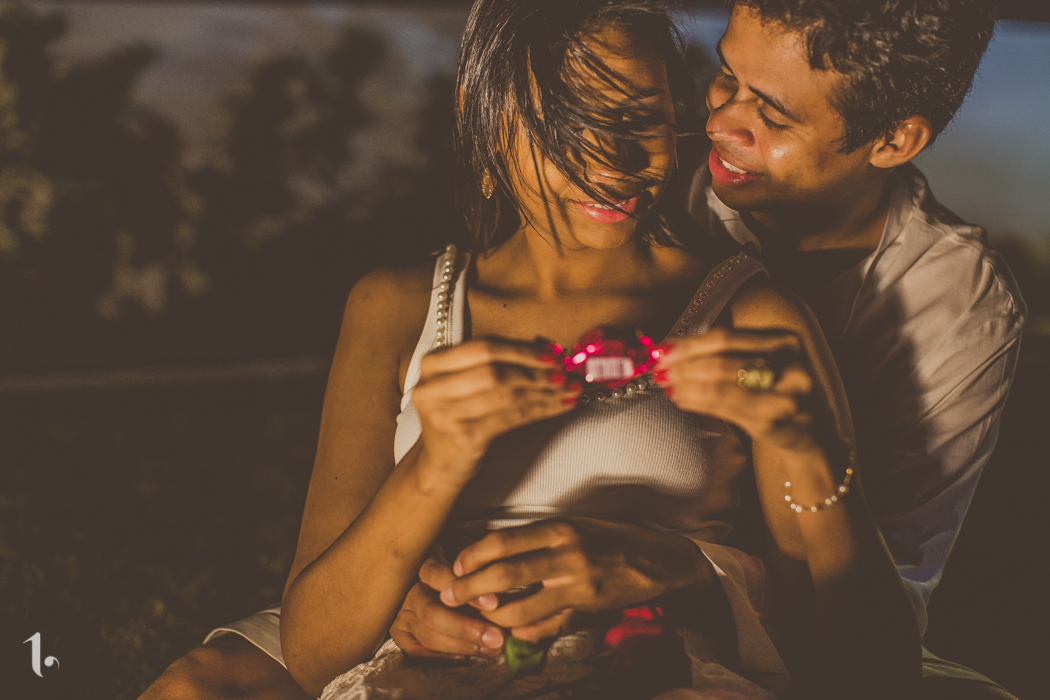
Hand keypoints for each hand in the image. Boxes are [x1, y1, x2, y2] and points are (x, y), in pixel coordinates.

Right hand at [389, 556, 506, 658]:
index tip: (493, 603)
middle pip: (432, 613)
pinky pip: (415, 649)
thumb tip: (500, 591)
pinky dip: (439, 656)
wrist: (427, 576)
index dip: (466, 591)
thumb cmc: (456, 563)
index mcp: (423, 563)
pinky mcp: (398, 631)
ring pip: (427, 634)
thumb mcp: (464, 555)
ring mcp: (402, 612)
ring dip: (461, 645)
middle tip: (497, 637)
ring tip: (492, 649)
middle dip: (466, 628)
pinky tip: (465, 657)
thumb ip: (475, 567)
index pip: (439, 576)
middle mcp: (409, 589)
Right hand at [413, 339, 580, 479]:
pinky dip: (540, 410)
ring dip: (543, 391)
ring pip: (506, 395)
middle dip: (535, 371)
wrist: (440, 462)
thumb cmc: (459, 416)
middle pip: (495, 370)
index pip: (484, 347)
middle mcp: (432, 387)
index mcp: (432, 364)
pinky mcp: (463, 437)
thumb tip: (547, 351)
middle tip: (563, 373)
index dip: (521, 349)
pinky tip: (558, 406)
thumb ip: (496, 363)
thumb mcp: (465, 383)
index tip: (551, 354)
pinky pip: (511, 418)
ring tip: (568, 389)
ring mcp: (445, 414)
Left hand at [438, 519, 710, 638]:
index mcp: (558, 528)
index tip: (457, 566)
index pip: (503, 540)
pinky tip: (514, 630)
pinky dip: (526, 630)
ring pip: (521, 606)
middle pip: (504, 573)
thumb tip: (495, 549)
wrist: (658, 559)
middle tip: (450, 596)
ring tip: (479, 615)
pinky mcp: (587, 607)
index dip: (473, 555)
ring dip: (493, 615)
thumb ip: (538, 539)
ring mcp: (577, 583)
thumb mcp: (574, 526)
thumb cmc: (611, 538)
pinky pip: (548, 625)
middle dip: (470, 588)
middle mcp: (565, 553)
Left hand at [652, 328, 820, 452]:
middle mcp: (790, 365)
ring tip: (665, 384)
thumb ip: (724, 352)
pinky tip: (681, 399)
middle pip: (721, 361)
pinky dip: (696, 402)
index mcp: (785, 341)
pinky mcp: (772, 421)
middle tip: (657, 370)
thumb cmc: (774, 391)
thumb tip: (670, 350)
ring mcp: (784, 395)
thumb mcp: (761, 363)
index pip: (727, 338)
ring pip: (720, 386)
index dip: (689, 344)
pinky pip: (724, 408)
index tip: (660, 349)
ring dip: (685, 384)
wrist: (808, 432)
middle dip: (683, 365)